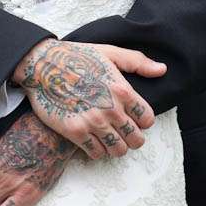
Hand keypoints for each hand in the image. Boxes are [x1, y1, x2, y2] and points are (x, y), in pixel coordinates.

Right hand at [12, 39, 166, 158]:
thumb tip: (162, 70)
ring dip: (115, 146)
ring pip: (118, 150)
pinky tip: (92, 138)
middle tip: (121, 131)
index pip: (148, 120)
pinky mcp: (75, 131)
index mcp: (122, 90)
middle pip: (136, 140)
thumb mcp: (109, 52)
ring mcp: (93, 121)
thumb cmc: (77, 57)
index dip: (142, 121)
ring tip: (108, 137)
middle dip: (131, 137)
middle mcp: (110, 108)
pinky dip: (96, 149)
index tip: (133, 118)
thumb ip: (137, 62)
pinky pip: (96, 153)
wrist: (43, 65)